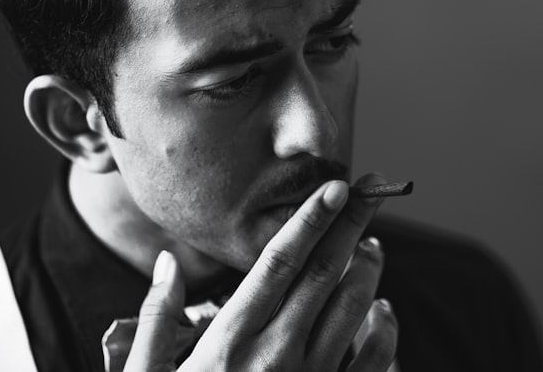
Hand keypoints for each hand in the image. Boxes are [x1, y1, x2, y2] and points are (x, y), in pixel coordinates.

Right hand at [123, 176, 398, 370]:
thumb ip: (158, 318)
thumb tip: (166, 261)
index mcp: (227, 340)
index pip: (279, 262)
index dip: (310, 220)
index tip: (336, 188)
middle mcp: (272, 355)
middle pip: (324, 274)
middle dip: (351, 228)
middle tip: (371, 194)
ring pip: (352, 310)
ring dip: (368, 270)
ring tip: (372, 244)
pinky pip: (371, 363)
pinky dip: (385, 329)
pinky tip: (383, 308)